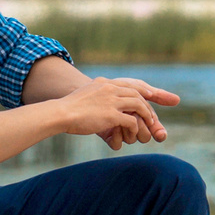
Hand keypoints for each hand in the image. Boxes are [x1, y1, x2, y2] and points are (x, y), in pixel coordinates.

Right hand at [51, 76, 180, 150]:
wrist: (60, 113)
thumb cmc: (68, 109)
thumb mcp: (84, 95)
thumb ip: (97, 95)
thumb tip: (100, 101)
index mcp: (105, 83)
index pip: (131, 84)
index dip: (143, 91)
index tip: (153, 95)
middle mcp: (110, 88)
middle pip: (138, 93)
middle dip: (149, 104)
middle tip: (154, 115)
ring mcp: (111, 100)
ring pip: (138, 105)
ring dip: (146, 115)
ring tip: (150, 124)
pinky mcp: (110, 114)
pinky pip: (131, 120)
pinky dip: (135, 126)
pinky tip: (135, 132)